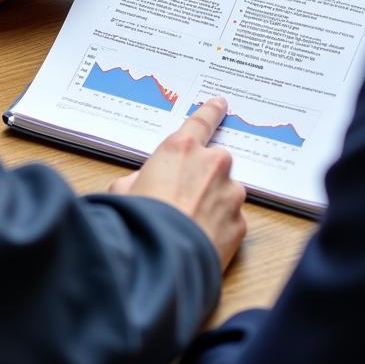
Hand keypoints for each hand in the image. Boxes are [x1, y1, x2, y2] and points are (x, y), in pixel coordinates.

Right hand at [110, 97, 247, 269]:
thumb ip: (141, 177)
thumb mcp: (124, 189)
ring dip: (212, 204)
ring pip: (225, 193)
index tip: (220, 104)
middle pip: (215, 162)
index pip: (202, 121)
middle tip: (183, 197)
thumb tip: (144, 183)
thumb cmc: (140, 219)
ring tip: (189, 225)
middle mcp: (212, 165)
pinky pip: (231, 221)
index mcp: (182, 149)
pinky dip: (219, 229)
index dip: (211, 112)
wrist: (162, 258)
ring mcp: (230, 194)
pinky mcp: (240, 223)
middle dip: (204, 176)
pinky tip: (200, 240)